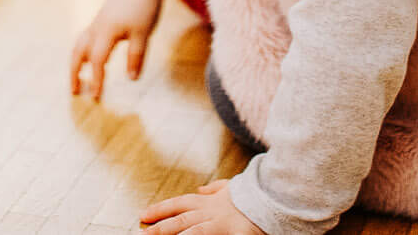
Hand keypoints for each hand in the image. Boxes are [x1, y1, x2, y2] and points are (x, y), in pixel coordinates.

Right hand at [70, 0, 164, 100]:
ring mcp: (97, 23)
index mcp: (106, 31)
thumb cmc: (144, 6)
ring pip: (78, 45)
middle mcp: (96, 28)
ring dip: (75, 63)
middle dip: (74, 73)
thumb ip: (136, 56)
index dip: (96, 79)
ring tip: (77, 80)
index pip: (97, 61)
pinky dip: (82, 53)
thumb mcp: (143, 33)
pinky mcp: (100, 21)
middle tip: (74, 92)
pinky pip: (85, 39)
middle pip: (78, 53)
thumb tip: (131, 79)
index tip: (95, 97)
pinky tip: (88, 62)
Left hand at [139, 181, 263, 234]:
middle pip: (181, 220)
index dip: (160, 209)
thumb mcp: (231, 187)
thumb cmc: (252, 194)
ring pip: (194, 232)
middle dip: (160, 227)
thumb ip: (215, 189)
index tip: (143, 214)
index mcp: (209, 201)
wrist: (274, 194)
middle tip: (143, 234)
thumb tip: (200, 189)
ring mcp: (222, 224)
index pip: (179, 204)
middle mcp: (211, 212)